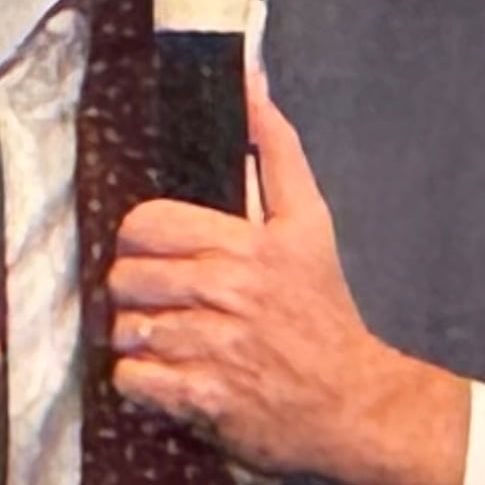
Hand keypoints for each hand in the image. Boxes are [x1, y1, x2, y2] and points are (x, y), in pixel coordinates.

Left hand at [106, 67, 470, 484]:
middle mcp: (231, 293)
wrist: (357, 403)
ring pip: (128, 329)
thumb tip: (251, 81)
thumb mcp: (310, 222)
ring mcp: (217, 349)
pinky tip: (171, 377)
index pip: (147, 226)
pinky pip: (135, 380)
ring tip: (169, 341)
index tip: (157, 257)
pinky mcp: (206, 399)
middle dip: (134, 293)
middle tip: (161, 303)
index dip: (139, 242)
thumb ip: (277, 150)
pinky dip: (143, 383)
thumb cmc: (324, 312)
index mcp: (248, 245)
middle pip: (127, 279)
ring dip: (138, 339)